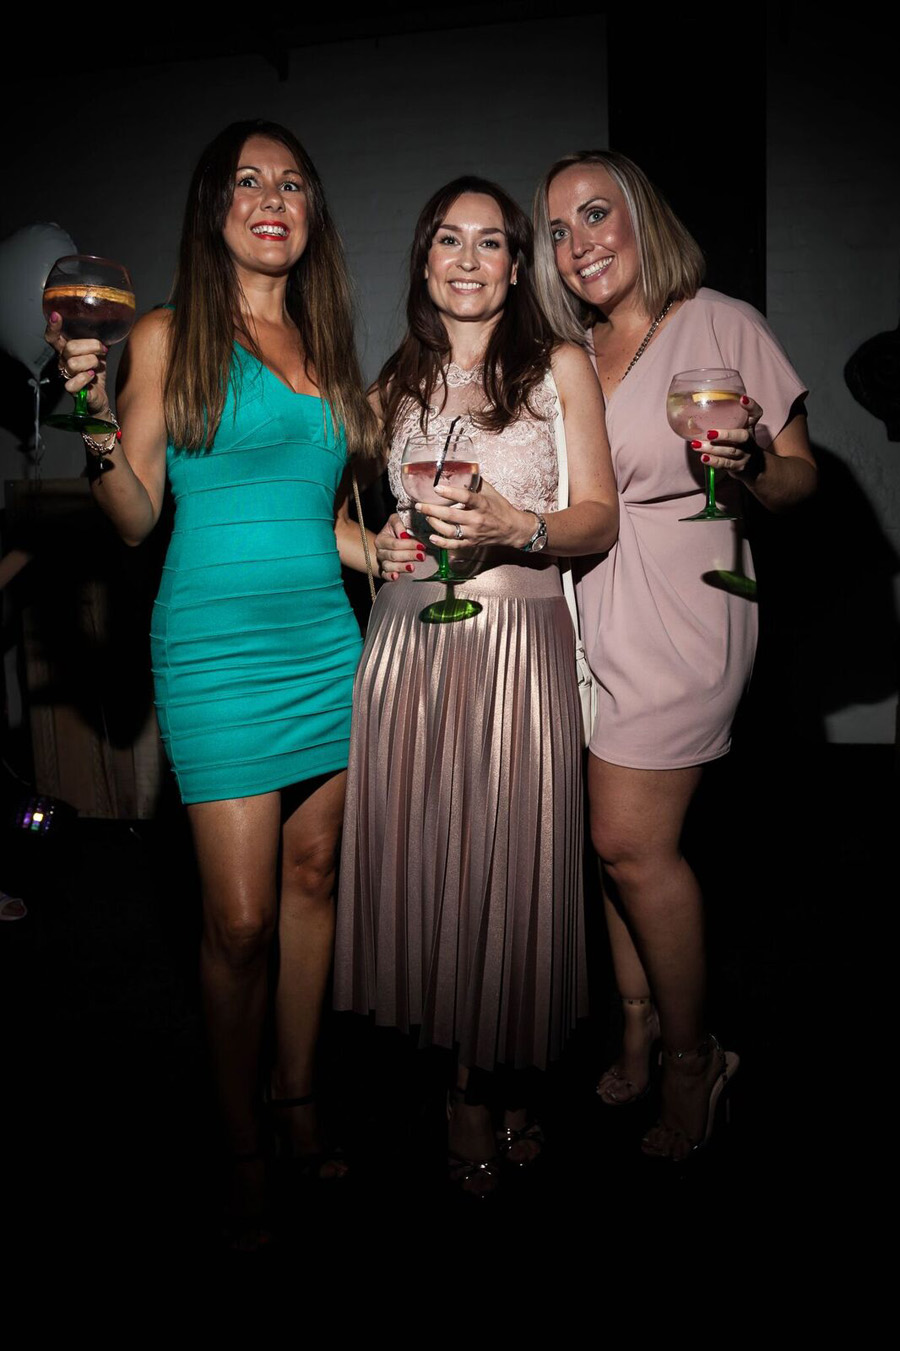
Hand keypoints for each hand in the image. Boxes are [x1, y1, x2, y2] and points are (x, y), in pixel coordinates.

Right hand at [43, 312, 109, 414]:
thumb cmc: (95, 373)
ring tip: (97, 366)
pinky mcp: (72, 390)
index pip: (53, 337)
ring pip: (73, 363)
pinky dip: (85, 378)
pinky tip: (91, 376)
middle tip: (102, 350)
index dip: (53, 327)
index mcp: (67, 350)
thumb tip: (109, 326)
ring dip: (91, 362)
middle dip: (91, 346)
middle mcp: (63, 361)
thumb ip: (99, 340)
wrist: (99, 395)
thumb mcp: (99, 353)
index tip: (57, 315)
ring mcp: (66, 375)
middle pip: (70, 348)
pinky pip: (73, 383)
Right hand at [374, 512, 424, 580]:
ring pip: (389, 566)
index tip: (421, 545)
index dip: (408, 545)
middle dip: (409, 556)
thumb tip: (404, 534)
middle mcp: (380, 551)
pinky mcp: (384, 571)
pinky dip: (390, 576)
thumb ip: (399, 524)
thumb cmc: (396, 529)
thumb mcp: (396, 520)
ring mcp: (382, 561)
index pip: (395, 543)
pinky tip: (396, 577)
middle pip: (393, 555)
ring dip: (402, 567)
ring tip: (412, 567)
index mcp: (382, 539)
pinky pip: (385, 575)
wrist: (390, 539)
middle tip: (422, 556)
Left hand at [417, 478, 533, 552]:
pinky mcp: (471, 543)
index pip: (466, 497)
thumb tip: (462, 468)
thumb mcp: (491, 492)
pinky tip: (432, 537)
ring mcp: (473, 533)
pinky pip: (454, 545)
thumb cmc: (500, 508)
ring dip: (435, 524)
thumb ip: (475, 482)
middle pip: (451, 516)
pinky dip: (442, 542)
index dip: (451, 493)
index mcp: (482, 504)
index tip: (437, 488)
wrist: (513, 529)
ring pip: (450, 531)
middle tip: (420, 505)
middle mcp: (477, 520)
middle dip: (433, 510)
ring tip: (426, 516)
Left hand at [690, 395, 763, 477]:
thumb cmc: (738, 443)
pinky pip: (726, 464)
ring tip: (696, 445)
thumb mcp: (735, 430)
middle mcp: (749, 440)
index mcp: (749, 426)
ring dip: (712, 449)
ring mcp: (745, 454)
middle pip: (742, 436)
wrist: (754, 467)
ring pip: (730, 451)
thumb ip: (719, 424)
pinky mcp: (739, 467)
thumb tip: (690, 422)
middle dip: (725, 435)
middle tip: (709, 433)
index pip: (756, 413)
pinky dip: (714, 461)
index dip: (751, 406)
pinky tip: (703, 458)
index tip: (742, 400)